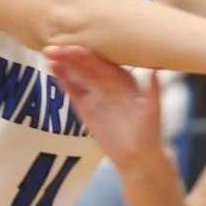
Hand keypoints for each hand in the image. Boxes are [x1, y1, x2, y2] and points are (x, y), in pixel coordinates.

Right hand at [44, 46, 164, 174]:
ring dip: (63, 64)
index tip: (72, 47)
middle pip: (86, 64)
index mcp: (123, 78)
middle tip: (51, 48)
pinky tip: (52, 69)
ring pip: (77, 74)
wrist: (138, 157)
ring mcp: (96, 93)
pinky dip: (62, 79)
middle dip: (70, 55)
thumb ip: (152, 90)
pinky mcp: (86, 106)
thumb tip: (157, 69)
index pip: (102, 61)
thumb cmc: (150, 132)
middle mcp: (108, 82)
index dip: (87, 54)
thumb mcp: (153, 111)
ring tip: (47, 54)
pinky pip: (73, 89)